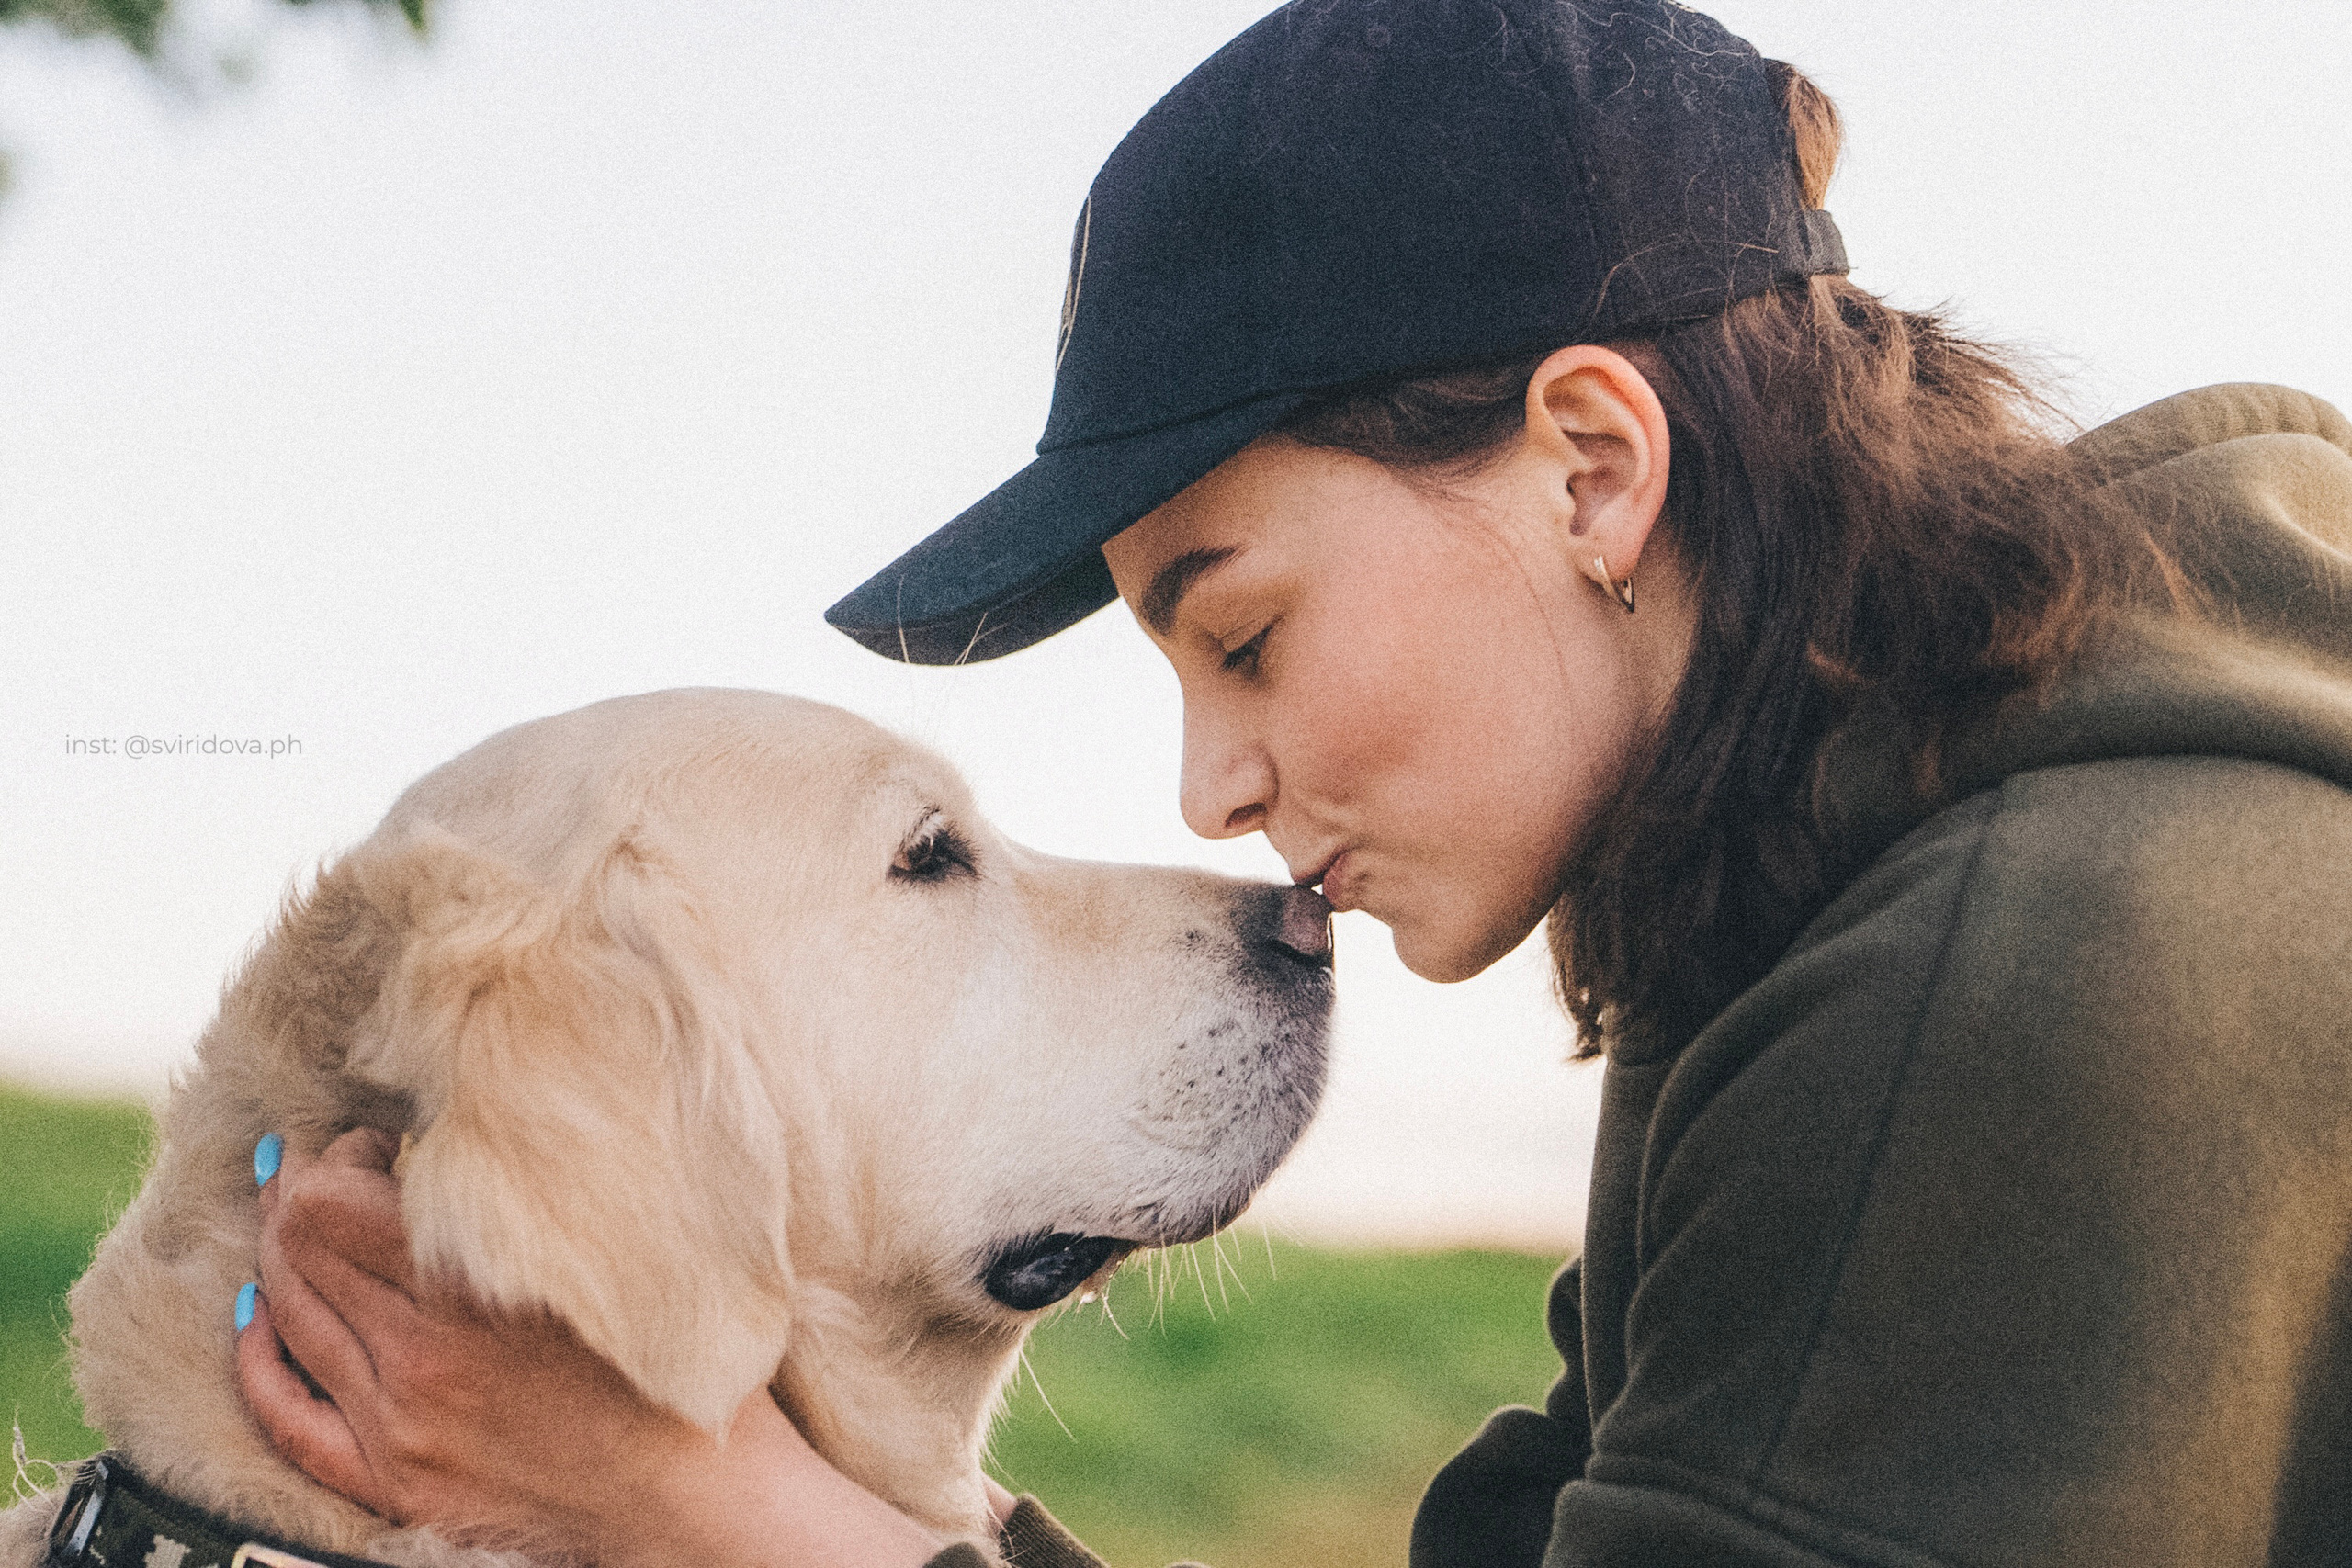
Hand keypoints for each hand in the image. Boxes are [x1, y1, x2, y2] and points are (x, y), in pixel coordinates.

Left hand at [237, 1129, 945, 1567]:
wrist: (694, 1504)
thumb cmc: (678, 1366)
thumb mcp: (618, 1257)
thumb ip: (533, 1201)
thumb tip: (458, 1138)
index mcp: (477, 1293)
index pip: (333, 1201)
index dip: (338, 1155)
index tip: (378, 1141)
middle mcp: (422, 1358)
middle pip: (298, 1248)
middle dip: (300, 1191)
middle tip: (324, 1162)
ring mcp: (399, 1425)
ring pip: (287, 1314)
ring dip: (279, 1252)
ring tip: (290, 1213)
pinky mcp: (394, 1479)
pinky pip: (285, 1417)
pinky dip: (258, 1356)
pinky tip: (257, 1316)